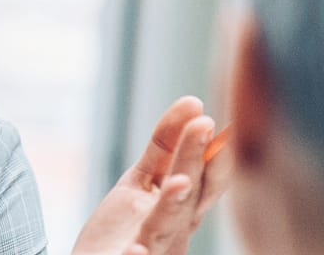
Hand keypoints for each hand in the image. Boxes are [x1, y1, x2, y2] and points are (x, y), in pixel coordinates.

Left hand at [69, 96, 235, 254]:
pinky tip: (133, 249)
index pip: (205, 171)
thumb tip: (193, 101)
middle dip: (195, 159)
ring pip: (166, 225)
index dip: (213, 145)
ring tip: (179, 181)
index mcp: (183, 206)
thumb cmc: (123, 229)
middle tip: (203, 123)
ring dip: (174, 203)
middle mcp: (176, 227)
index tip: (217, 113)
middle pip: (190, 190)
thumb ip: (164, 147)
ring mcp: (155, 247)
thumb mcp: (142, 182)